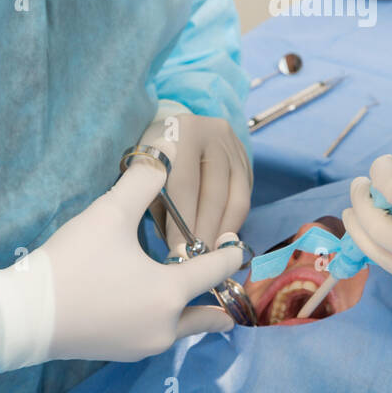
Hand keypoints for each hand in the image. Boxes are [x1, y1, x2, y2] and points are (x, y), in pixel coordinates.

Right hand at [0, 162, 242, 377]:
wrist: (22, 316)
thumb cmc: (71, 262)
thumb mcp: (109, 213)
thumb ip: (144, 180)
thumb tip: (167, 150)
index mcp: (170, 293)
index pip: (217, 270)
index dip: (229, 253)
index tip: (235, 241)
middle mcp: (165, 326)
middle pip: (208, 312)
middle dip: (219, 294)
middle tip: (225, 275)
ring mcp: (143, 345)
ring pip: (183, 327)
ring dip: (193, 310)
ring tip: (196, 293)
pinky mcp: (121, 353)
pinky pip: (159, 335)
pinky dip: (167, 319)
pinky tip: (155, 302)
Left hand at [139, 104, 251, 254]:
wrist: (170, 130)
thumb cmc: (152, 160)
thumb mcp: (145, 174)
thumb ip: (156, 202)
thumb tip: (177, 248)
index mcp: (182, 131)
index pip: (184, 184)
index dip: (181, 223)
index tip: (178, 253)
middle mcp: (214, 133)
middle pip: (214, 193)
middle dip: (205, 233)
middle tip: (196, 262)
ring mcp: (235, 146)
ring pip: (236, 199)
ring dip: (223, 233)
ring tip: (210, 258)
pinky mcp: (246, 160)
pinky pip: (244, 199)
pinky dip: (232, 224)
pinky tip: (220, 241)